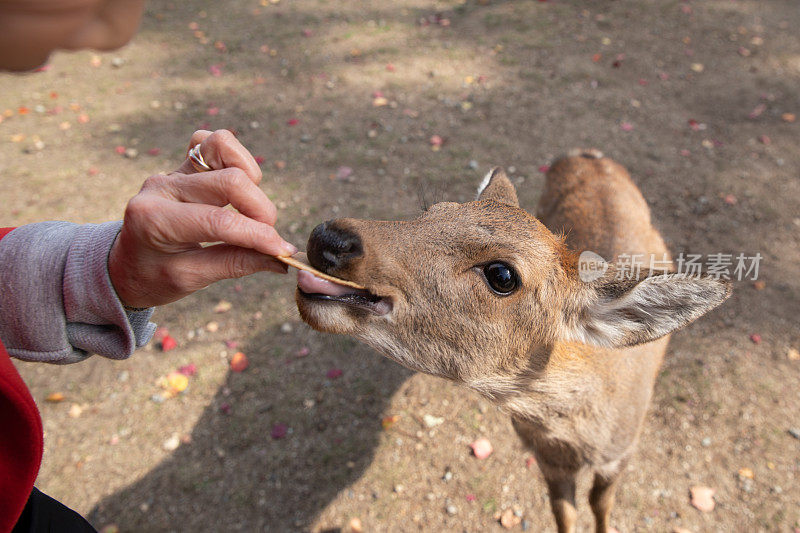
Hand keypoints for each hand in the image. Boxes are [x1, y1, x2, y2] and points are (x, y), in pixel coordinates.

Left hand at [108, 129, 296, 308]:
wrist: (126, 264)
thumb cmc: (153, 276)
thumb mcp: (190, 279)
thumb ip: (235, 264)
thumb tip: (281, 259)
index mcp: (154, 219)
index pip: (218, 221)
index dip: (258, 236)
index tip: (282, 251)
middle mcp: (162, 187)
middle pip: (230, 180)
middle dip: (260, 210)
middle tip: (267, 238)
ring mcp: (172, 170)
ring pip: (223, 147)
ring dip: (250, 178)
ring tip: (251, 211)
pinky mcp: (184, 163)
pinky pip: (215, 142)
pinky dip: (237, 159)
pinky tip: (241, 188)